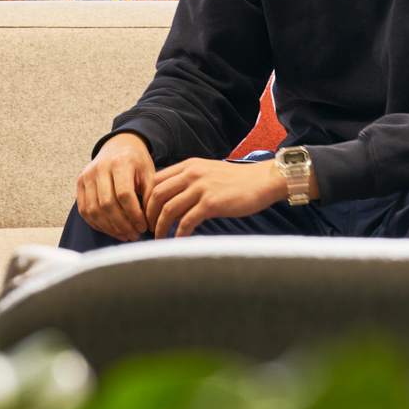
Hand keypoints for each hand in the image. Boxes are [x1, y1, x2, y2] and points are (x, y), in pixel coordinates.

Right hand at [75, 133, 155, 241]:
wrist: (120, 144)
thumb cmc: (136, 161)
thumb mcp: (149, 173)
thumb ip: (149, 196)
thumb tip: (149, 223)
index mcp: (120, 162)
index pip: (124, 194)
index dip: (134, 215)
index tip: (143, 227)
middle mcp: (100, 167)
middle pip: (107, 204)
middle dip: (122, 225)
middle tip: (134, 235)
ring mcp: (87, 175)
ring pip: (94, 210)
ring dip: (109, 228)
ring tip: (124, 236)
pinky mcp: (80, 182)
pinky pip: (84, 209)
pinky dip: (96, 223)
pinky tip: (110, 230)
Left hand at [147, 156, 307, 238]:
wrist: (262, 181)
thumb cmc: (236, 181)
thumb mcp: (207, 172)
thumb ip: (188, 181)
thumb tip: (170, 200)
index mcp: (188, 166)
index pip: (155, 181)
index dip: (146, 200)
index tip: (146, 214)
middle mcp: (191, 174)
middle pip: (156, 195)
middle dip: (149, 215)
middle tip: (149, 229)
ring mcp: (201, 188)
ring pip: (168, 210)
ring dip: (160, 228)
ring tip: (159, 239)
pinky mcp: (211, 203)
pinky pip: (186, 222)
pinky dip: (178, 235)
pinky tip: (178, 242)